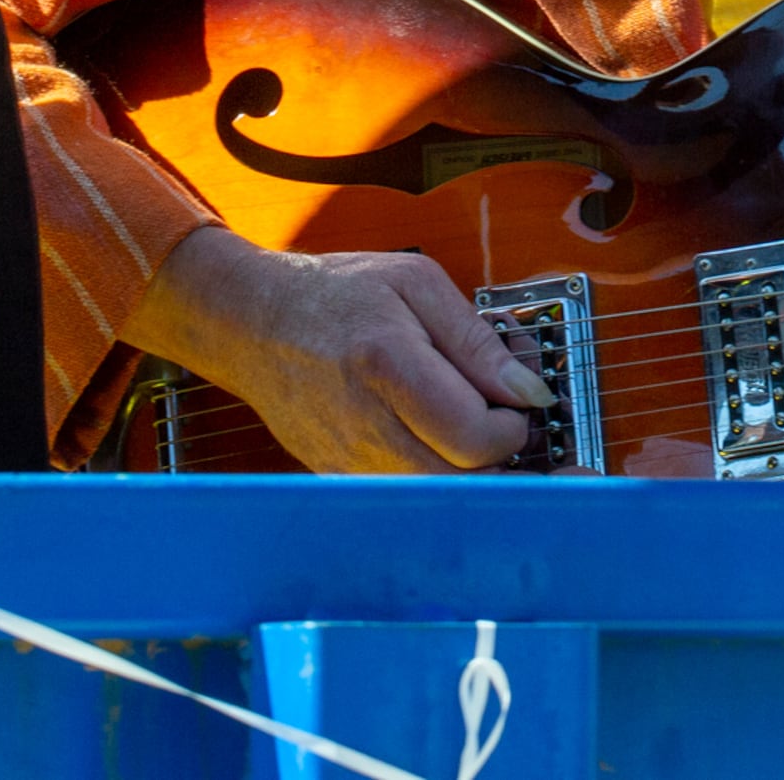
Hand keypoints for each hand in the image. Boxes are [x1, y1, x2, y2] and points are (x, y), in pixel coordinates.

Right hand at [124, 227, 550, 473]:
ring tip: (469, 425)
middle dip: (499, 456)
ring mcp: (346, 460)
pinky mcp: (338, 478)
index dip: (513, 427)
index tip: (518, 403)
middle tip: (501, 417)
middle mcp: (363, 424)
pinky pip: (405, 497)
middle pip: (461, 481)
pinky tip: (435, 440)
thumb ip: (478, 342)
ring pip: (436, 498)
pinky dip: (434, 478)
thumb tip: (530, 394)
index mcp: (387, 364)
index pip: (473, 436)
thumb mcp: (417, 285)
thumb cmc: (336, 294)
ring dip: (469, 472)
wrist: (252, 321)